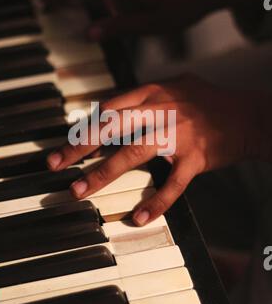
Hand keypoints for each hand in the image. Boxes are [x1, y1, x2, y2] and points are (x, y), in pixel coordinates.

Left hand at [47, 76, 261, 225]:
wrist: (248, 115)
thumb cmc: (209, 102)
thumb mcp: (175, 85)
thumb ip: (146, 94)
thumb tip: (114, 105)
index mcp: (153, 92)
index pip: (108, 108)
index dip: (84, 126)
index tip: (65, 143)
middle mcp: (161, 109)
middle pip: (111, 127)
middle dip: (79, 147)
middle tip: (54, 165)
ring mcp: (178, 134)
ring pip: (133, 154)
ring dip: (103, 173)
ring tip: (79, 191)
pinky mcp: (195, 158)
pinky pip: (173, 185)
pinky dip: (156, 203)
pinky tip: (138, 218)